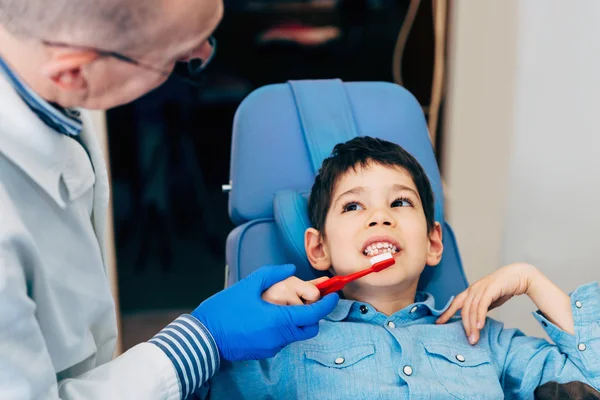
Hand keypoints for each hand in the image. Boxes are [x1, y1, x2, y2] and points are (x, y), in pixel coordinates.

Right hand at [191, 264, 338, 360]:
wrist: (204, 336)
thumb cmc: (224, 310)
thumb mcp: (248, 285)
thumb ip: (272, 274)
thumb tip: (291, 269)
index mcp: (279, 319)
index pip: (313, 314)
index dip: (326, 304)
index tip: (332, 295)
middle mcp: (280, 336)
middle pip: (310, 328)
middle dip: (313, 315)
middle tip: (306, 300)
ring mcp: (272, 346)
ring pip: (296, 334)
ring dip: (296, 321)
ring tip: (282, 306)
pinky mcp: (264, 352)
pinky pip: (282, 340)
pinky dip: (282, 329)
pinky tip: (267, 317)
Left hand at [435, 263, 537, 344]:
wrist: (519, 276)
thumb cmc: (503, 288)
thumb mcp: (489, 300)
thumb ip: (481, 308)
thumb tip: (475, 322)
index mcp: (471, 291)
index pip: (455, 303)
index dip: (447, 313)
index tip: (438, 324)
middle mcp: (473, 289)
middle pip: (464, 310)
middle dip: (464, 326)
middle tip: (468, 341)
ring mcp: (481, 288)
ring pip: (472, 309)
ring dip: (473, 326)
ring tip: (474, 339)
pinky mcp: (491, 289)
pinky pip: (482, 305)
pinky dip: (480, 317)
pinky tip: (480, 327)